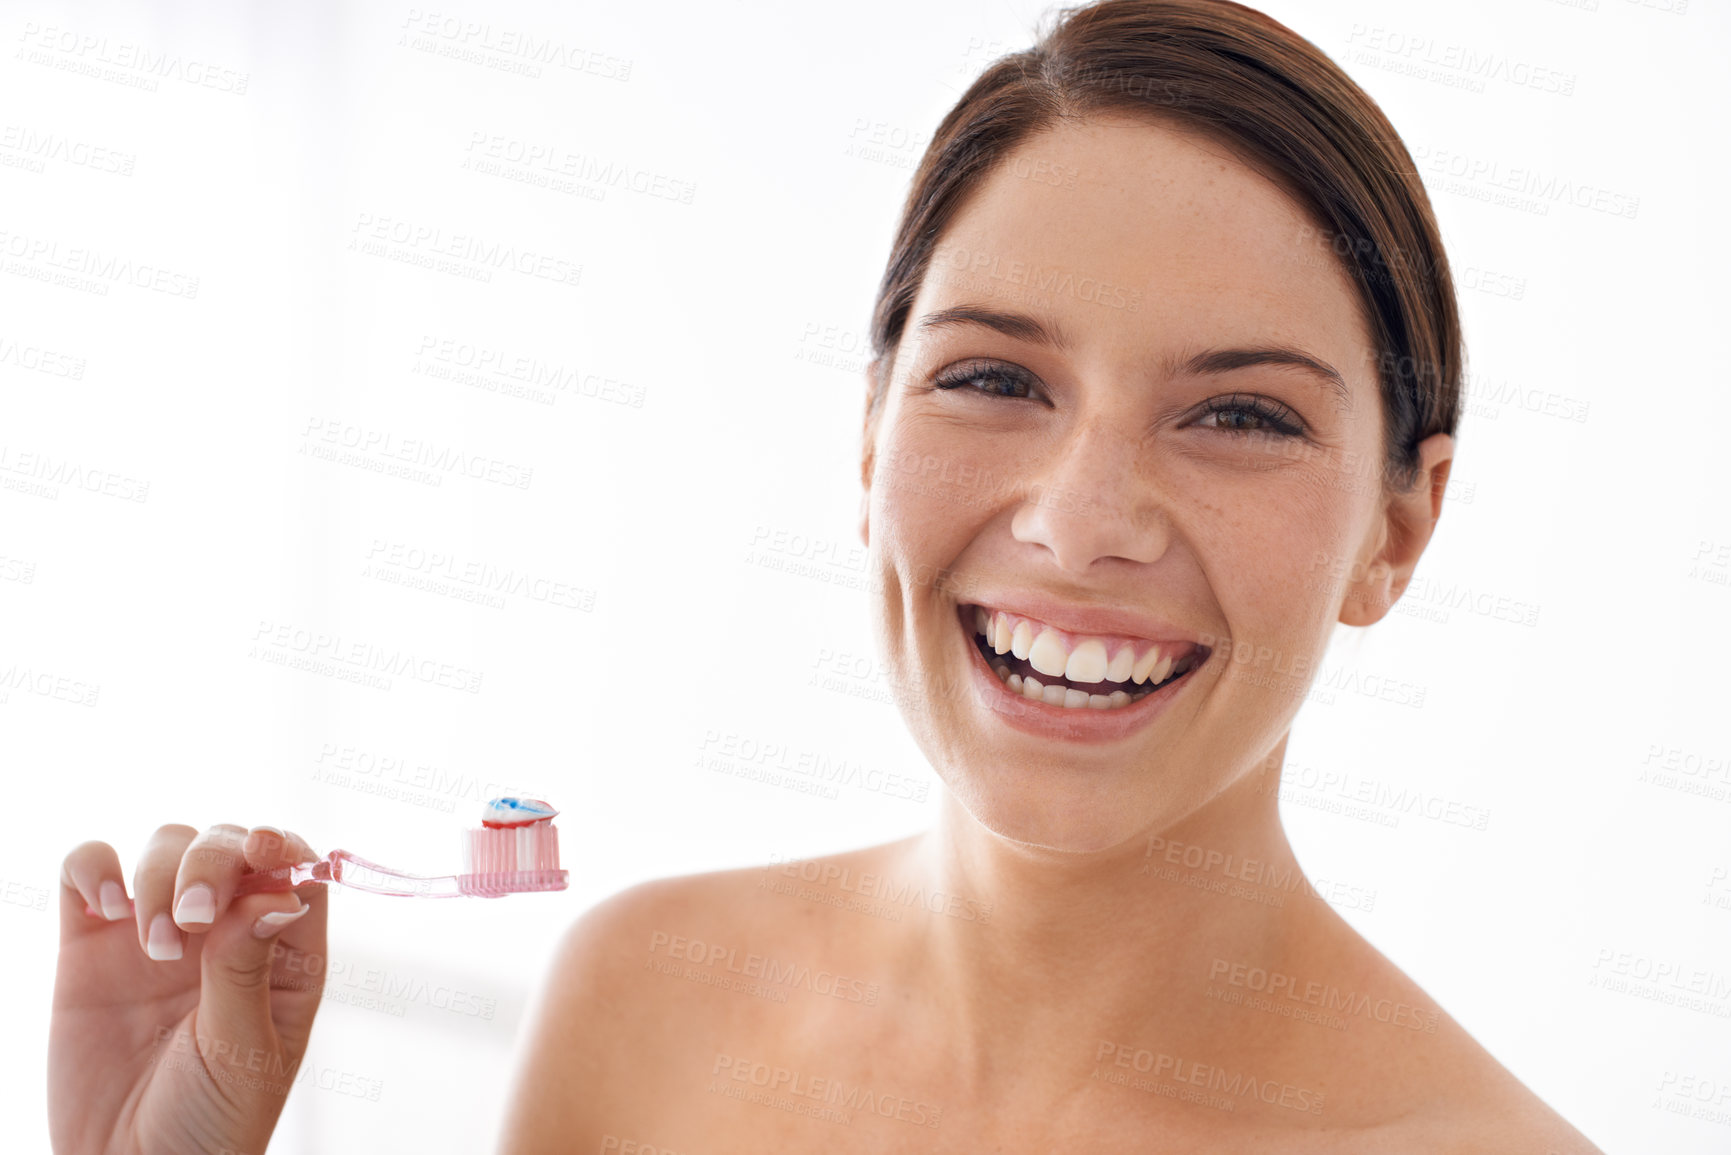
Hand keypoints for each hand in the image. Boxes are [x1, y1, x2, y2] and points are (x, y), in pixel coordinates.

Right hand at [50, 824, 329, 1154]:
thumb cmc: (208, 1125)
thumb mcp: (243, 1052)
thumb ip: (248, 970)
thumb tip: (275, 894)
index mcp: (283, 955)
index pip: (296, 870)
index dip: (284, 847)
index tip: (263, 850)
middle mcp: (225, 931)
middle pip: (229, 847)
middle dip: (212, 863)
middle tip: (191, 918)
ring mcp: (157, 931)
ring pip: (167, 846)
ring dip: (160, 875)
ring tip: (155, 946)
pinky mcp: (92, 944)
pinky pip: (89, 872)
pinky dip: (94, 866)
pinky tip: (107, 903)